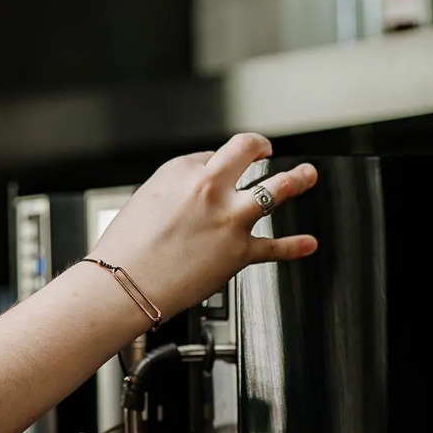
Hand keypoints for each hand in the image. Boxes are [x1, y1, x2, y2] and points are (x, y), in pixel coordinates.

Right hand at [89, 133, 317, 317]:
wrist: (124, 284)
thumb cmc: (127, 247)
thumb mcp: (146, 199)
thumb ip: (179, 188)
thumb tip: (202, 187)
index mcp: (182, 171)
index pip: (214, 155)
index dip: (219, 163)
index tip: (223, 166)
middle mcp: (210, 189)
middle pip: (249, 153)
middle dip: (262, 148)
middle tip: (269, 152)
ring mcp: (229, 220)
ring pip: (276, 189)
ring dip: (297, 179)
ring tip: (307, 175)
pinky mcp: (239, 252)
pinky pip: (275, 248)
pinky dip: (296, 246)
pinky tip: (308, 243)